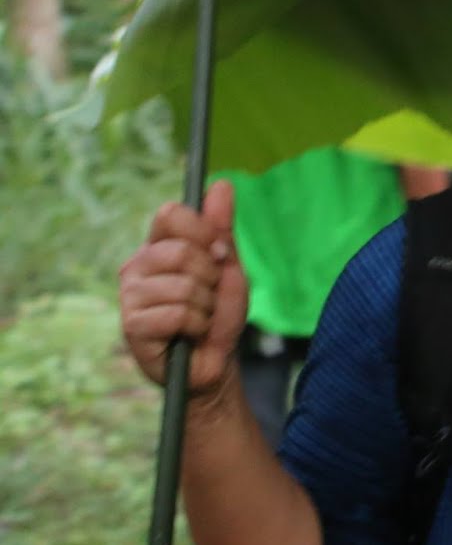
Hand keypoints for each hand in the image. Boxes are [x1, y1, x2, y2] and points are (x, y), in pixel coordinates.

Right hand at [119, 181, 248, 396]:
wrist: (215, 361)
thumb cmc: (218, 312)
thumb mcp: (228, 265)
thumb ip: (222, 227)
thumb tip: (222, 183)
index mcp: (158, 246)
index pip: (170, 213)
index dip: (202, 231)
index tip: (219, 252)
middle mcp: (137, 266)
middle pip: (181, 251)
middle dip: (210, 276)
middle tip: (209, 294)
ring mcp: (130, 296)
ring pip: (183, 285)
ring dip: (206, 306)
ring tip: (199, 317)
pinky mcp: (131, 325)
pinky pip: (178, 313)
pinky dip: (197, 326)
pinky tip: (188, 334)